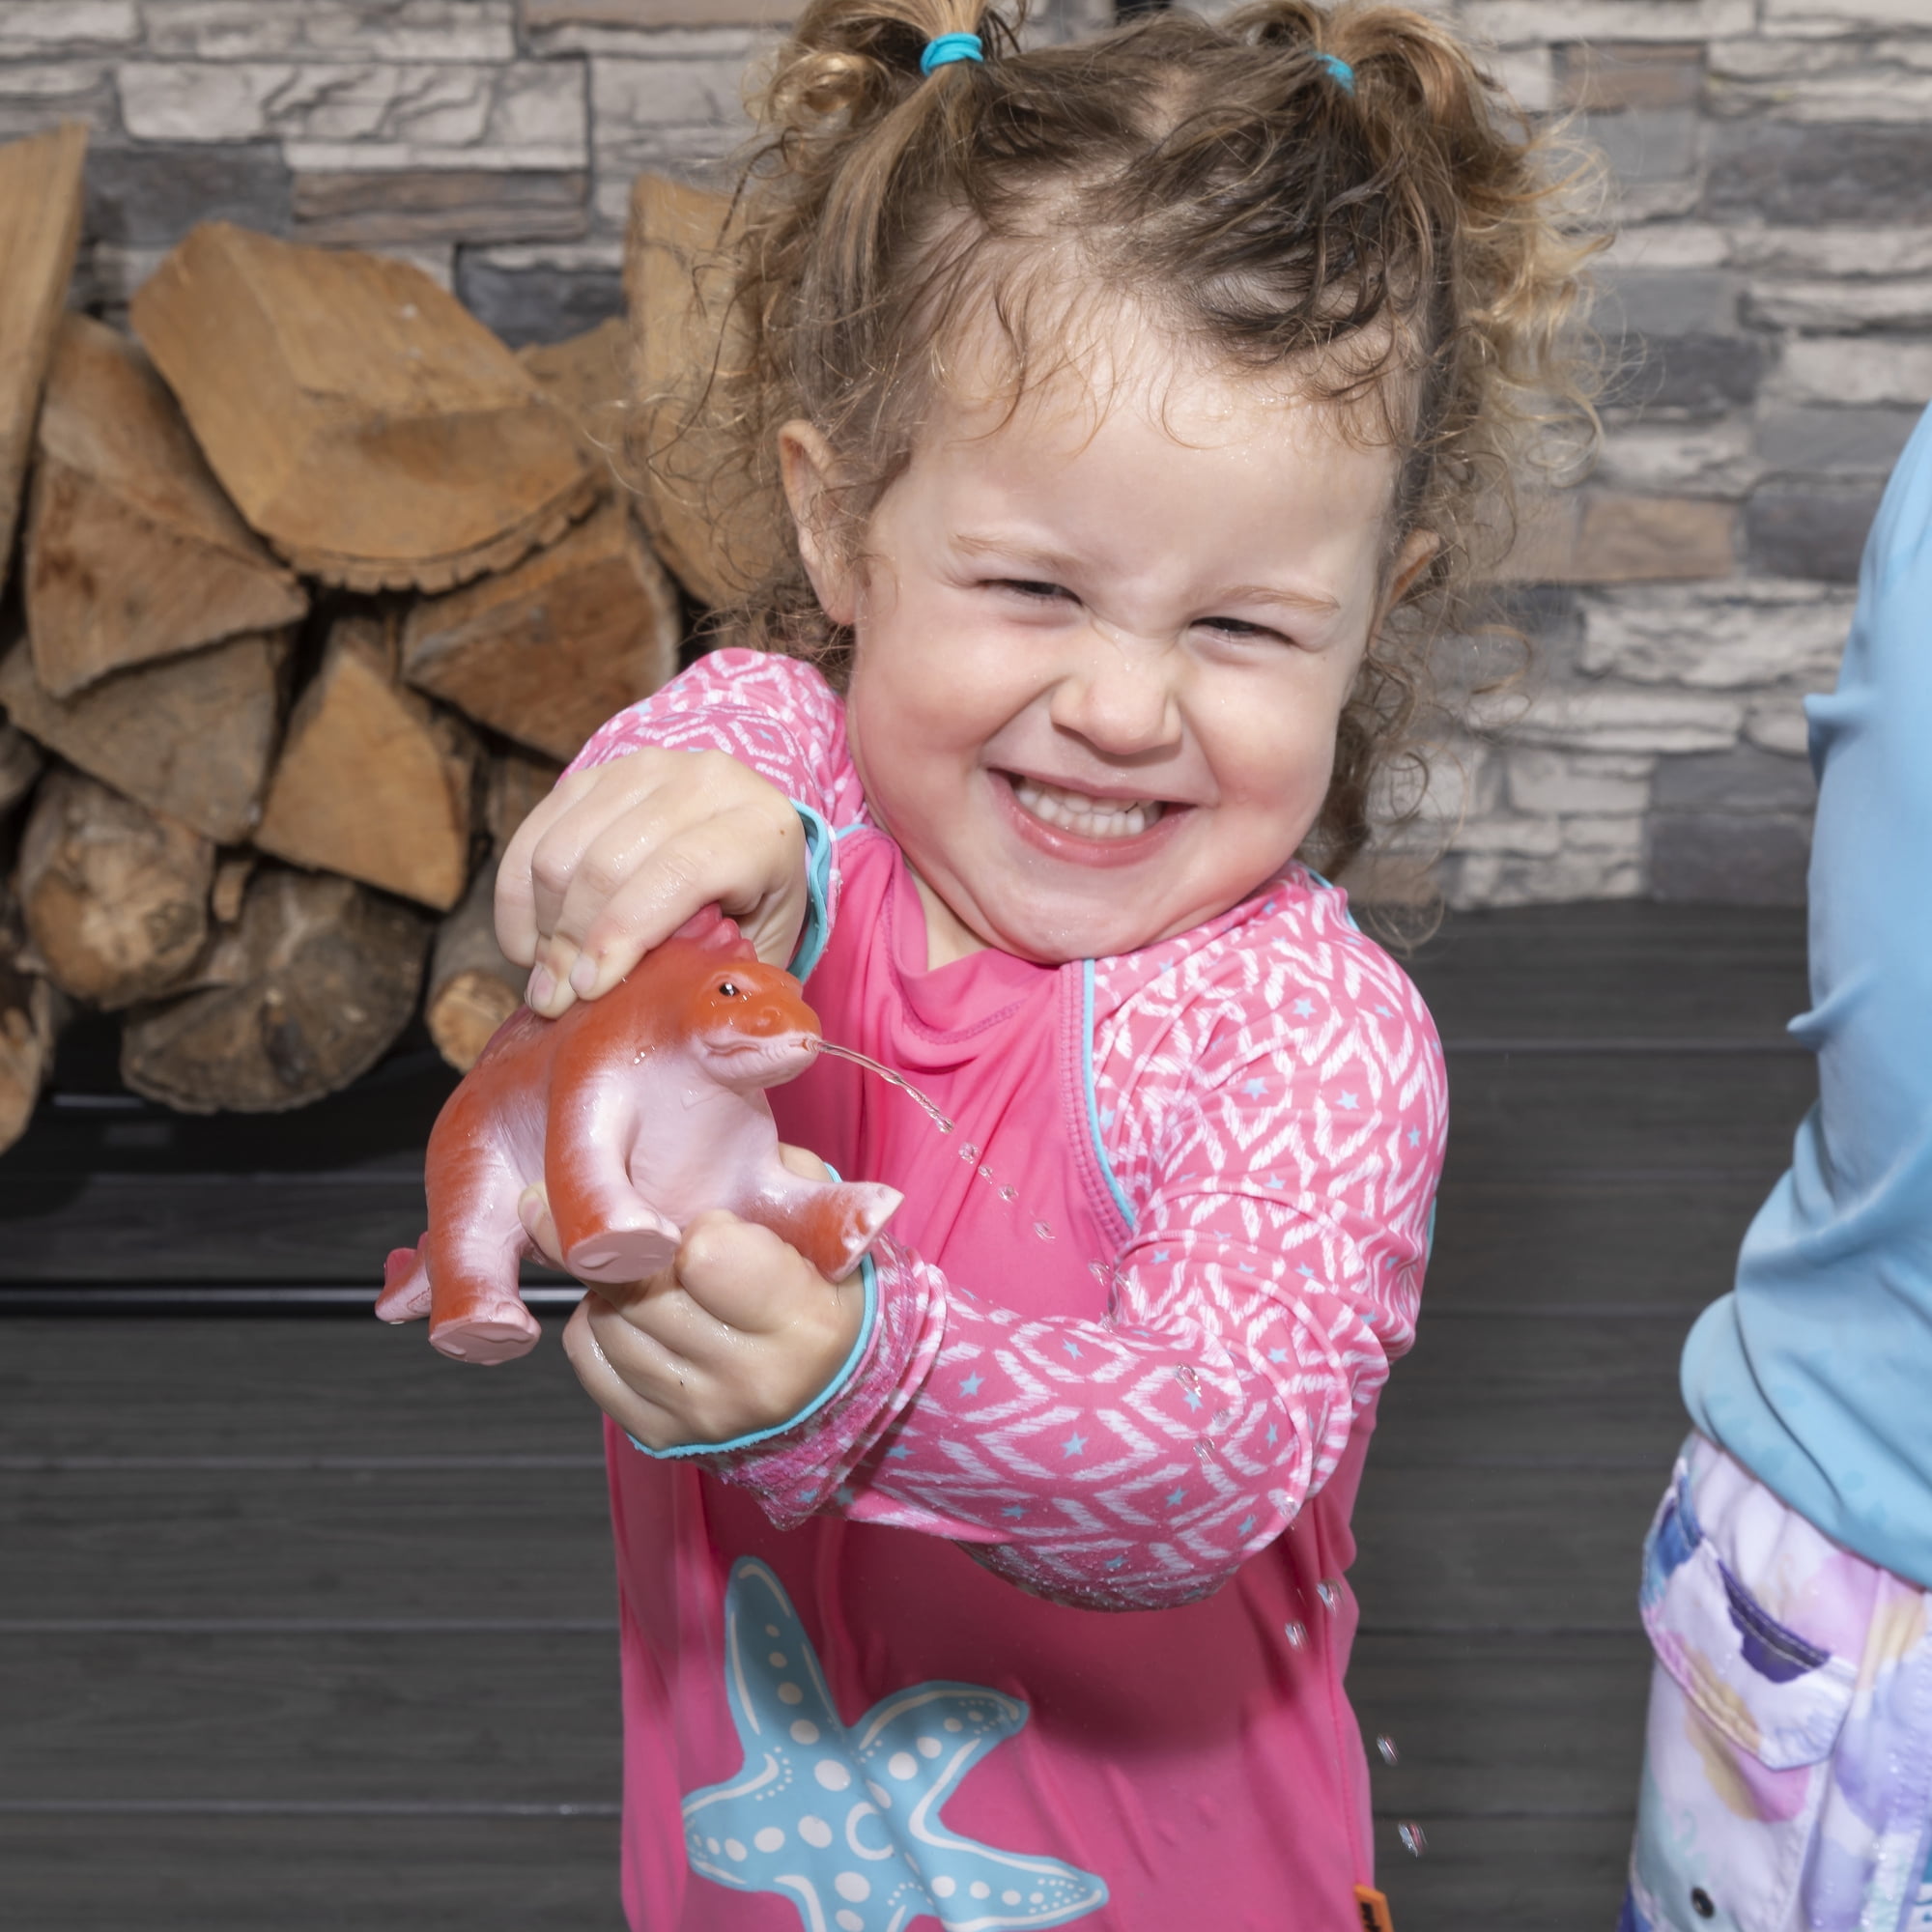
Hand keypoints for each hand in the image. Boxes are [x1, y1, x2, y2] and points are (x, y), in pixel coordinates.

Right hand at [495, 747, 809, 1018]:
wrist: (749, 833)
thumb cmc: (757, 905)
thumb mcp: (759, 946)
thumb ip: (718, 974)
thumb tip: (649, 1019)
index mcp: (758, 829)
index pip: (680, 872)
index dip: (624, 933)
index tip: (589, 990)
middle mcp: (705, 783)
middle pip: (608, 863)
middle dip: (571, 943)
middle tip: (557, 1001)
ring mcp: (646, 768)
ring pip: (561, 850)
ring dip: (541, 924)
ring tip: (548, 976)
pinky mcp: (597, 772)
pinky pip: (534, 833)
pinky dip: (517, 896)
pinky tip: (529, 943)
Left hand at [530, 1150, 867, 1450]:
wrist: (831, 1387)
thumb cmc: (822, 1287)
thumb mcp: (823, 1225)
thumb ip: (774, 1180)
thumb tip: (704, 1122)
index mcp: (802, 1320)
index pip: (707, 1255)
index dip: (697, 1226)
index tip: (706, 1223)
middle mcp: (750, 1376)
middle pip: (642, 1286)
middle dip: (618, 1240)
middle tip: (582, 1200)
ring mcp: (700, 1413)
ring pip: (605, 1317)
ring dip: (608, 1279)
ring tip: (627, 1257)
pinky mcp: (658, 1434)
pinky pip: (588, 1355)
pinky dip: (596, 1320)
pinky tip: (625, 1303)